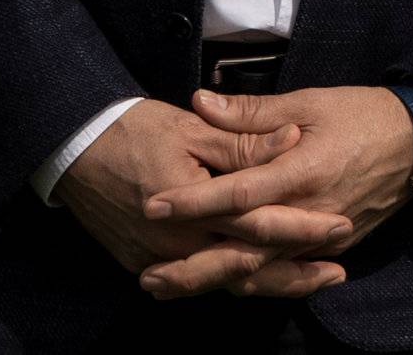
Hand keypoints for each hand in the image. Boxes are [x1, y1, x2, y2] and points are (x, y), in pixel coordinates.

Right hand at [55, 96, 348, 286]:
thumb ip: (243, 141)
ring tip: (312, 280)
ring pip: (225, 284)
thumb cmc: (133, 129)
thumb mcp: (191, 127)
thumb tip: (290, 138)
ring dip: (271, 284)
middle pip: (249, 269)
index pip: (260, 223)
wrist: (72, 149)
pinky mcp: (146, 265)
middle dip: (296, 272)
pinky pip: (199, 283)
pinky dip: (233, 283)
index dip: (303, 227)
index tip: (340, 225)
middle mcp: (179, 246)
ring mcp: (160, 262)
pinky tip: (259, 277)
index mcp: (195, 207)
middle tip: (338, 270)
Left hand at [135, 84, 412, 300]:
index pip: (238, 194)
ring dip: (213, 281)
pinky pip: (283, 272)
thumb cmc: (360, 113)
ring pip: (260, 271)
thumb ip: (251, 112)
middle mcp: (309, 215)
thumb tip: (200, 103)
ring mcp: (322, 239)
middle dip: (193, 267)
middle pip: (244, 251)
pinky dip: (249, 280)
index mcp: (302, 171)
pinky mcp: (332, 250)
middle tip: (148, 274)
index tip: (154, 204)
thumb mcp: (308, 101)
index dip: (194, 202)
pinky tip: (218, 282)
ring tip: (169, 285)